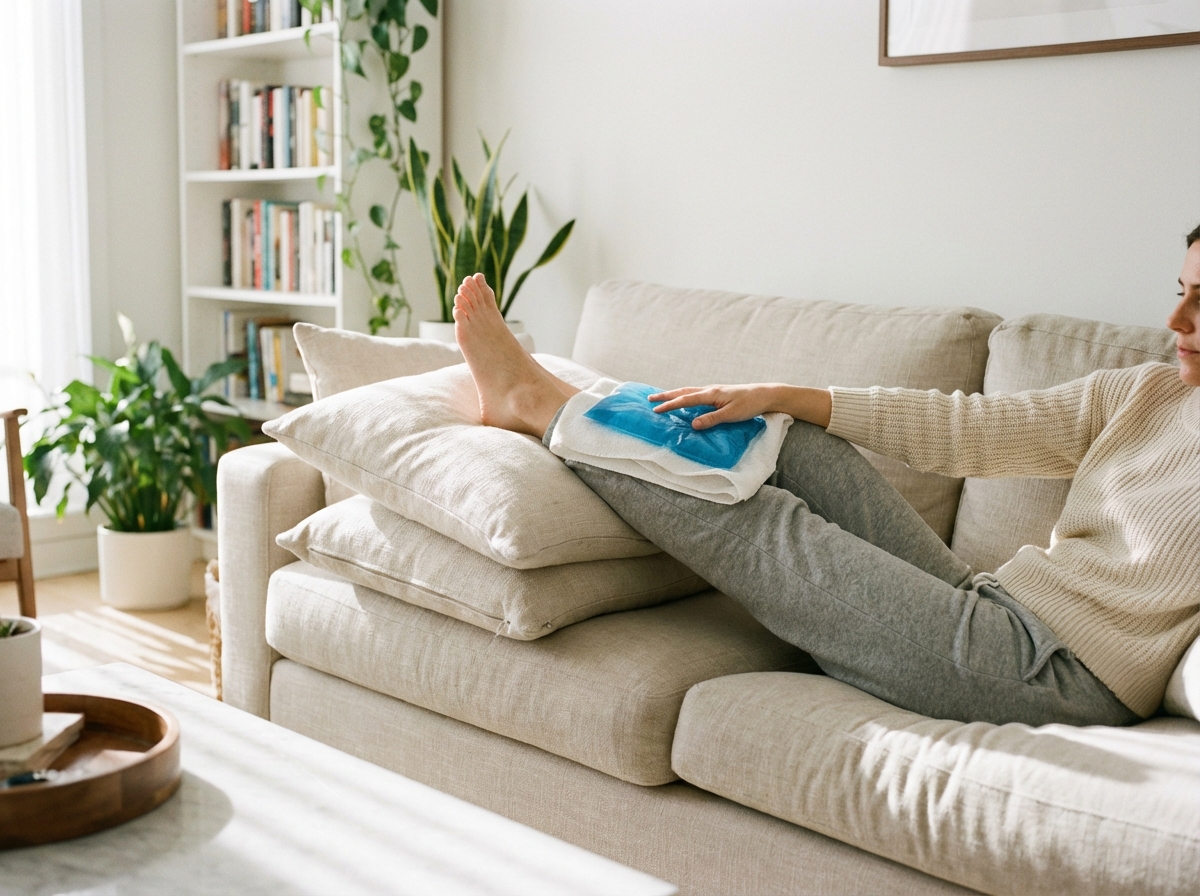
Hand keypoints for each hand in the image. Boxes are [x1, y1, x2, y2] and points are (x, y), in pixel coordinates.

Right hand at [647, 384, 782, 429]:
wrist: (765, 394)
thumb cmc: (750, 404)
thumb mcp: (731, 415)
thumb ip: (711, 419)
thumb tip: (692, 425)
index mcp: (711, 394)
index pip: (685, 400)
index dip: (670, 405)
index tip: (656, 410)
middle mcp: (710, 390)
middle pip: (683, 392)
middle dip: (666, 396)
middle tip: (650, 399)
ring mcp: (713, 391)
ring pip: (689, 391)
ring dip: (674, 394)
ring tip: (662, 397)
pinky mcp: (718, 394)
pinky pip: (696, 394)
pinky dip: (685, 395)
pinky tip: (684, 400)